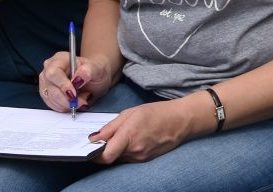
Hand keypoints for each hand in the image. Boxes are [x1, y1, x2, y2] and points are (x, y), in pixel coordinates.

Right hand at [38, 51, 113, 114]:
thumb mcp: (98, 69)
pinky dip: (64, 107)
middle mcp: (49, 70)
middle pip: (51, 89)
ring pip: (50, 99)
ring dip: (66, 104)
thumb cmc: (95, 70)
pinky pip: (51, 105)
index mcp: (60, 59)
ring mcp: (46, 83)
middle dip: (67, 99)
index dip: (63, 86)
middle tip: (82, 102)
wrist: (94, 77)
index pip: (53, 73)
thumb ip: (89, 71)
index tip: (74, 94)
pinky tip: (74, 102)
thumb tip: (78, 77)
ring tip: (81, 99)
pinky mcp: (46, 94)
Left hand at [91, 95, 209, 164]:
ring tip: (126, 135)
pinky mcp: (146, 160)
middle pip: (109, 157)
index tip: (90, 148)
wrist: (182, 120)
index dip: (93, 155)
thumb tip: (93, 139)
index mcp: (128, 136)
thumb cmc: (157, 112)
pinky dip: (127, 151)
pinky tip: (135, 139)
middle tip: (108, 137)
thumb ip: (110, 127)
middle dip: (105, 149)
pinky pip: (129, 158)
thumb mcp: (131, 112)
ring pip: (119, 157)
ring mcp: (140, 157)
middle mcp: (134, 150)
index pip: (104, 156)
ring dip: (117, 149)